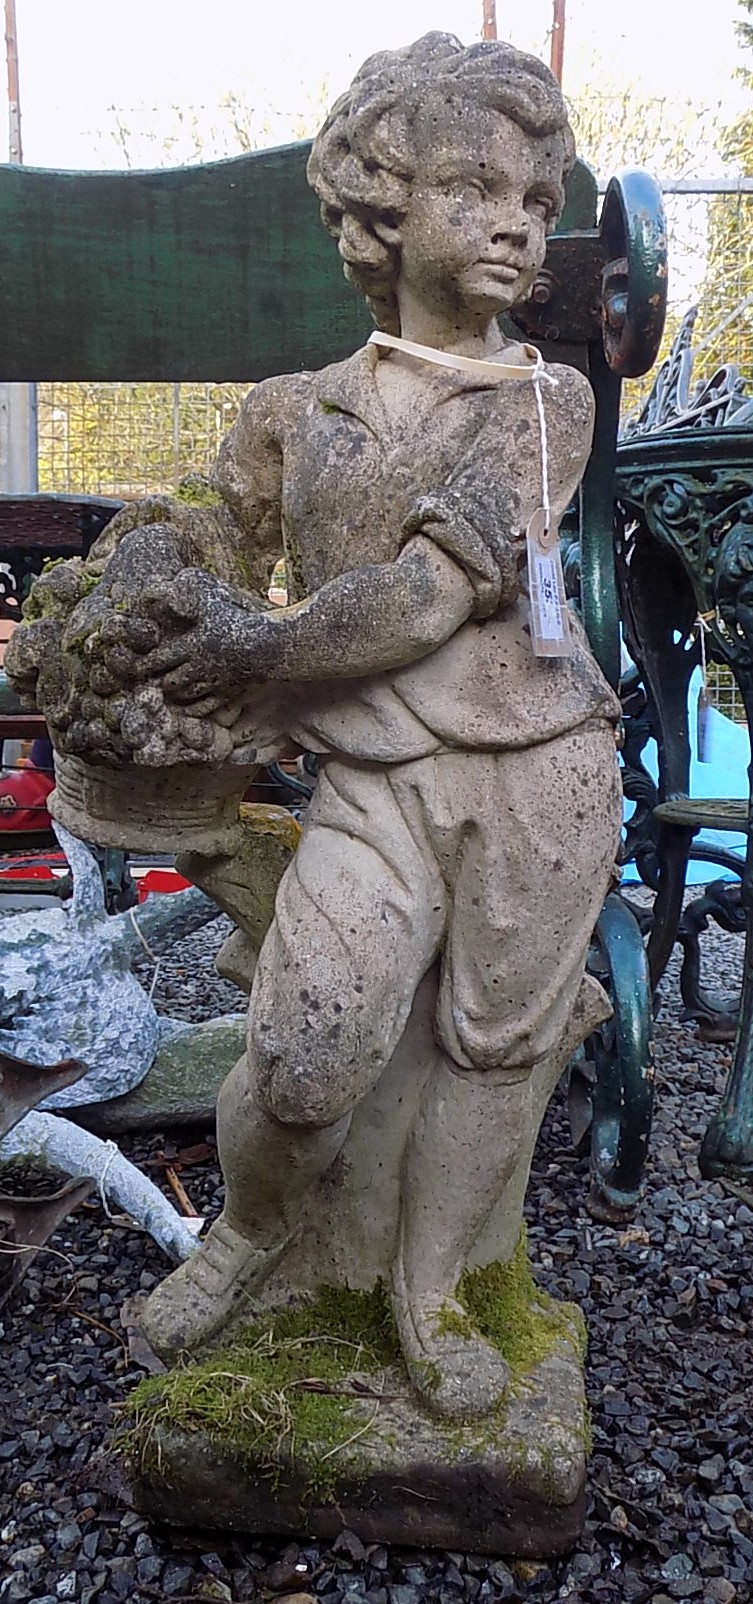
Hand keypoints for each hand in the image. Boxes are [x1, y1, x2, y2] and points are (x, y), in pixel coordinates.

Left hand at [87, 567, 267, 704]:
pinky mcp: (229, 691)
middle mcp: (199, 667)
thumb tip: (157, 592)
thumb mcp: (210, 603)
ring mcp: (214, 681)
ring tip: (167, 691)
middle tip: (148, 681)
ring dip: (175, 693)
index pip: (160, 657)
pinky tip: (189, 707)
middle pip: (171, 679)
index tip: (133, 666)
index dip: (144, 663)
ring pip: (186, 693)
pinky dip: (194, 707)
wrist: (270, 645)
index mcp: (192, 645)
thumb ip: (186, 599)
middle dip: (158, 681)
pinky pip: (206, 705)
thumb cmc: (240, 619)